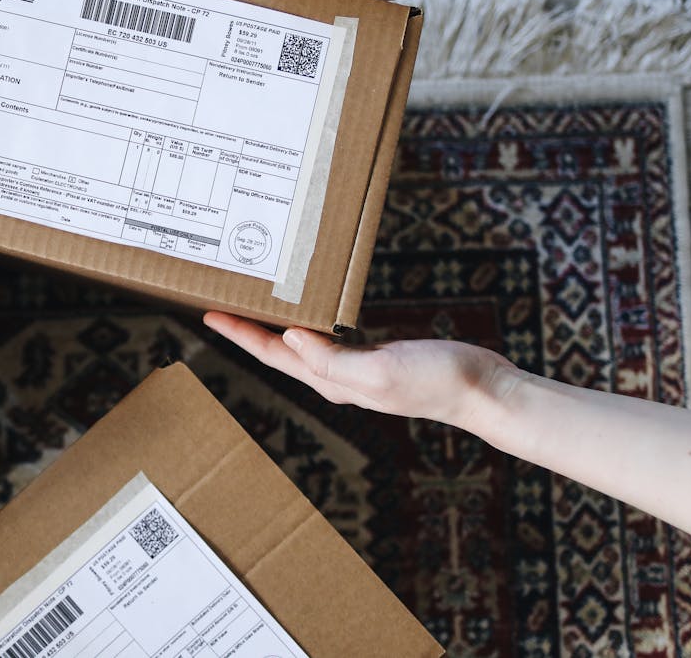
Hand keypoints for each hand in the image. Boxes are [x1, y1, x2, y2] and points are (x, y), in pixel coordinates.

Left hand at [202, 311, 523, 428]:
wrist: (481, 391)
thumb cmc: (435, 381)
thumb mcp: (380, 370)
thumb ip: (333, 359)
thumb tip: (289, 338)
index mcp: (331, 381)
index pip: (273, 355)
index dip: (239, 334)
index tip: (209, 313)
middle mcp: (337, 377)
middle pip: (279, 350)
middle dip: (247, 329)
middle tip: (221, 301)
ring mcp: (357, 368)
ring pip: (302, 344)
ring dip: (275, 325)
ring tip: (255, 303)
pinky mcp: (376, 356)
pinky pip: (330, 337)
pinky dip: (311, 321)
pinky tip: (309, 309)